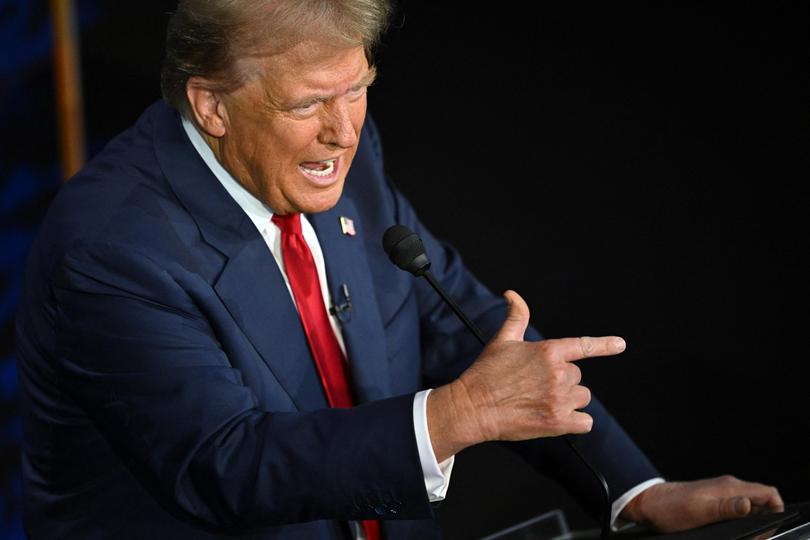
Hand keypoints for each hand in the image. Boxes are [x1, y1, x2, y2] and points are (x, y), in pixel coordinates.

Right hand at [427, 290, 626, 460]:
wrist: (473, 407)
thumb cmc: (486, 373)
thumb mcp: (502, 340)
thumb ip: (516, 317)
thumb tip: (512, 295)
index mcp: (548, 352)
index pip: (583, 346)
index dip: (605, 345)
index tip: (621, 344)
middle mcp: (558, 374)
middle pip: (577, 378)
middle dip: (562, 381)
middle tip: (535, 386)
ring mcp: (560, 399)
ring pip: (582, 398)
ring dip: (568, 401)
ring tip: (541, 402)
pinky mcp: (558, 423)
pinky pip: (585, 423)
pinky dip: (575, 423)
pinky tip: (554, 419)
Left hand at [621, 476, 784, 532]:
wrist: (649, 503)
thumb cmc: (671, 508)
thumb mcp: (700, 511)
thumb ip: (727, 508)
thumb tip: (748, 504)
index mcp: (730, 487)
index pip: (768, 493)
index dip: (776, 509)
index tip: (770, 527)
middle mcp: (728, 489)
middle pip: (760, 503)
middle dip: (763, 520)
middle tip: (753, 535)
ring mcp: (721, 495)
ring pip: (748, 508)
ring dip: (749, 522)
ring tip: (738, 533)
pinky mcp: (713, 502)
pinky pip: (734, 511)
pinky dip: (736, 522)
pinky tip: (726, 529)